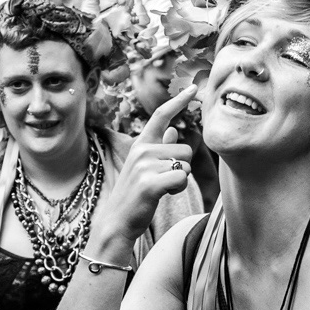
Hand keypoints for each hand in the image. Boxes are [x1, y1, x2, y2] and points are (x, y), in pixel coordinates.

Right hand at [94, 84, 196, 246]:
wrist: (117, 221)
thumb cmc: (134, 194)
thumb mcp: (144, 166)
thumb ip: (160, 146)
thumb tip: (175, 128)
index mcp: (140, 144)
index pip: (161, 115)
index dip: (178, 101)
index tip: (192, 88)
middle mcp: (141, 150)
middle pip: (186, 149)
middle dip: (182, 166)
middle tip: (163, 181)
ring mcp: (144, 165)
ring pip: (185, 164)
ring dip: (180, 179)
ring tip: (160, 189)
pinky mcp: (150, 183)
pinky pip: (181, 178)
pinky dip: (178, 188)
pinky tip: (163, 195)